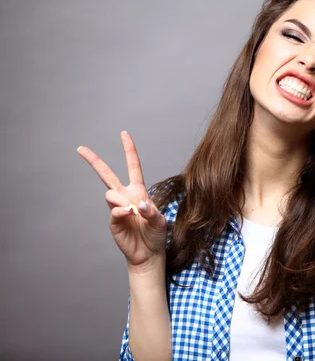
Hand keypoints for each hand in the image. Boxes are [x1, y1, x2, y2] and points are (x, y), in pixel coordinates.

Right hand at [77, 131, 166, 271]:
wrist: (148, 253)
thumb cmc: (155, 234)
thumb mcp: (160, 220)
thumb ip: (151, 211)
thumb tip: (137, 205)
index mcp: (138, 191)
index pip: (133, 166)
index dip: (129, 150)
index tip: (124, 134)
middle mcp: (126, 196)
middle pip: (107, 175)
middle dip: (94, 161)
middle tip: (81, 148)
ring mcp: (118, 208)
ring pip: (110, 193)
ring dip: (121, 200)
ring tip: (133, 211)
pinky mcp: (113, 221)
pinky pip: (113, 211)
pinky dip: (121, 211)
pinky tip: (129, 214)